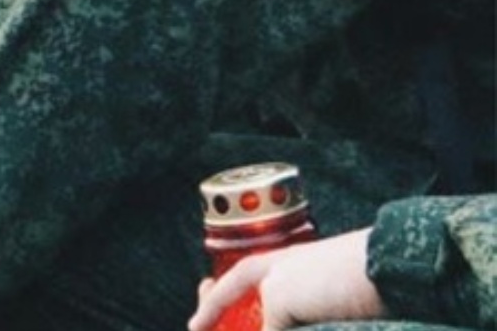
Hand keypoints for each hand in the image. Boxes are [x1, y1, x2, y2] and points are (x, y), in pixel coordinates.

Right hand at [186, 229, 386, 330]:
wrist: (393, 276)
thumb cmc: (333, 276)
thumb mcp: (283, 296)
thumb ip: (266, 323)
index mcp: (269, 265)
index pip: (228, 285)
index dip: (209, 307)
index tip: (195, 327)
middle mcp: (290, 279)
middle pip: (252, 302)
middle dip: (234, 317)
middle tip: (222, 328)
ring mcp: (317, 298)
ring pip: (281, 319)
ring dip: (264, 327)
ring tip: (250, 330)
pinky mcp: (341, 315)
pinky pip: (308, 326)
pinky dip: (299, 330)